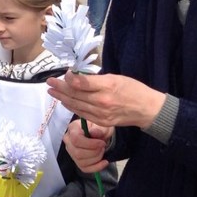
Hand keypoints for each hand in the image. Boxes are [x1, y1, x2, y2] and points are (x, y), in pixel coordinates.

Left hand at [47, 70, 165, 129]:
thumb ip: (96, 79)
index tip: (63, 74)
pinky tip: (64, 102)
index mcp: (107, 86)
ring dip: (62, 98)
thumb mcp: (116, 77)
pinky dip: (71, 107)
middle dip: (60, 88)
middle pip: (75, 94)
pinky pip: (81, 114)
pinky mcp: (101, 122)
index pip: (82, 83)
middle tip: (49, 82)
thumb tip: (77, 78)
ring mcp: (101, 113)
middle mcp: (102, 101)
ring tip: (52, 91)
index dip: (69, 79)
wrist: (147, 109)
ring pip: (76, 105)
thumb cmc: (132, 89)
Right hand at [62, 119, 112, 173]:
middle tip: (103, 147)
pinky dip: (96, 167)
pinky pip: (85, 169)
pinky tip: (104, 162)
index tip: (102, 143)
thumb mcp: (102, 126)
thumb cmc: (100, 129)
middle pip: (77, 153)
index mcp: (73, 129)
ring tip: (102, 151)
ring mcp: (71, 152)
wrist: (101, 136)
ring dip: (96, 158)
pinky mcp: (77, 161)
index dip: (90, 144)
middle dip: (94, 152)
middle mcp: (68, 141)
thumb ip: (98, 129)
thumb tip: (93, 132)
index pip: (76, 139)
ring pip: (81, 161)